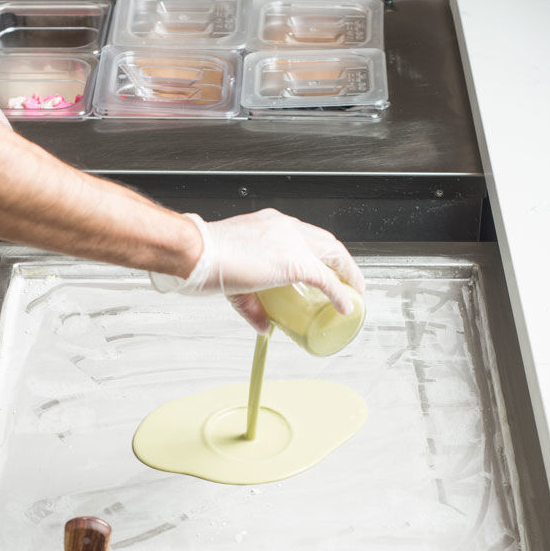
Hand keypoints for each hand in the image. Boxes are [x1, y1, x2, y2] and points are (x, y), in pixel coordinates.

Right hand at [151, 210, 364, 331]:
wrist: (196, 252)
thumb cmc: (204, 259)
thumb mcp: (234, 279)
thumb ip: (253, 305)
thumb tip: (266, 326)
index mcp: (270, 224)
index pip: (305, 234)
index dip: (320, 251)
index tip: (325, 267)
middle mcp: (285, 227)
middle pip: (326, 241)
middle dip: (340, 261)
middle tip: (346, 281)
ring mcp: (292, 242)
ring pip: (333, 254)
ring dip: (347, 273)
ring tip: (353, 290)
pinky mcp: (295, 262)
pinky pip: (326, 280)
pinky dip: (340, 293)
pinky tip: (345, 304)